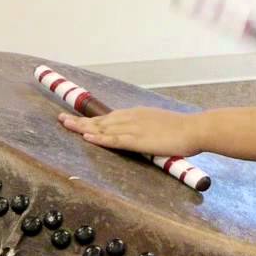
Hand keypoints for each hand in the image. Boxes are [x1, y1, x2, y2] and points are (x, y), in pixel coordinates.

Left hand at [58, 108, 202, 157]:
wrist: (194, 129)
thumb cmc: (182, 130)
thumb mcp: (159, 125)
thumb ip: (147, 129)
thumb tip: (141, 135)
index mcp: (136, 114)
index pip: (108, 117)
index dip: (91, 118)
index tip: (76, 118)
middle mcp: (131, 118)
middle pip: (100, 120)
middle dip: (80, 120)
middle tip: (61, 119)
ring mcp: (134, 128)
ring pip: (103, 127)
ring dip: (83, 126)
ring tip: (66, 125)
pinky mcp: (138, 140)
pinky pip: (115, 140)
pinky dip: (100, 138)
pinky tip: (88, 137)